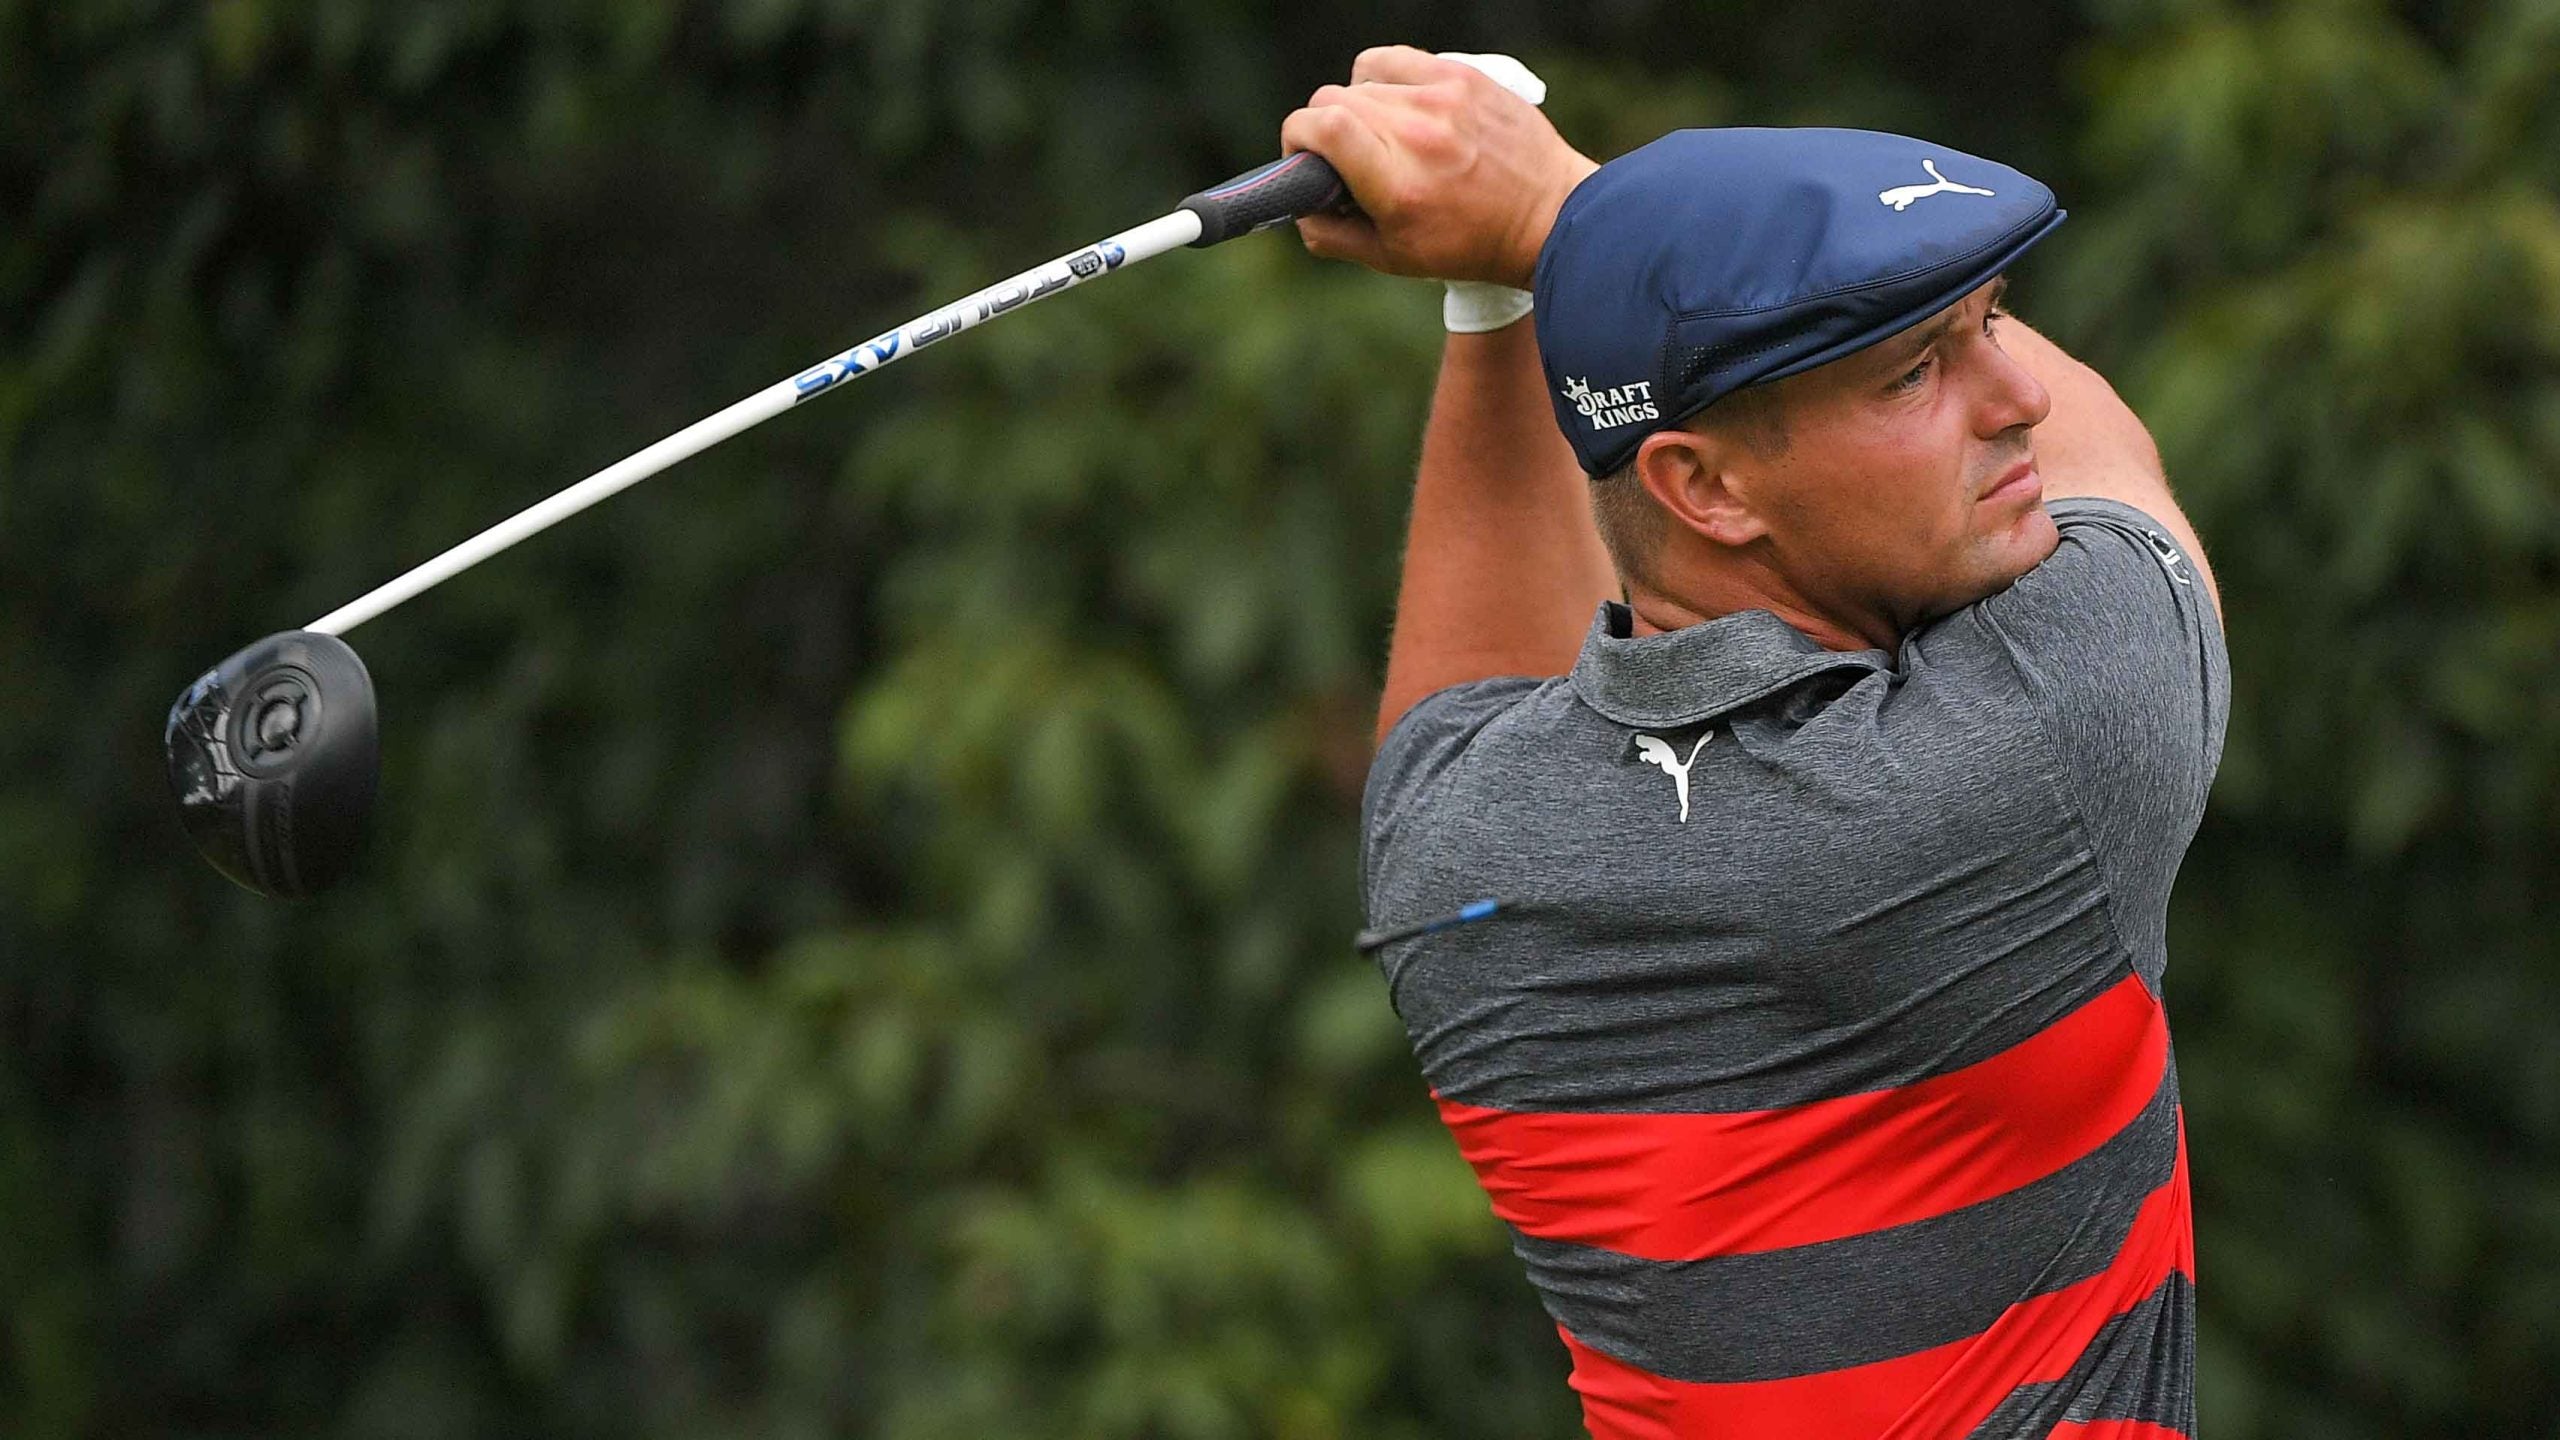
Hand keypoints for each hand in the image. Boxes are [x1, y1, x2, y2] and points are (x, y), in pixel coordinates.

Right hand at [1281, 46, 1597, 288]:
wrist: (1548, 216)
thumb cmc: (1470, 244)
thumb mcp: (1393, 260)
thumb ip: (1332, 235)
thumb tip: (1297, 205)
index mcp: (1398, 184)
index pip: (1321, 125)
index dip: (1296, 137)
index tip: (1303, 156)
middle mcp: (1418, 134)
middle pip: (1333, 101)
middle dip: (1324, 130)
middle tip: (1346, 160)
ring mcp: (1441, 98)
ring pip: (1360, 83)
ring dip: (1356, 110)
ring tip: (1381, 139)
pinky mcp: (1460, 76)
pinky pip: (1392, 60)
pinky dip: (1380, 80)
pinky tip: (1396, 105)